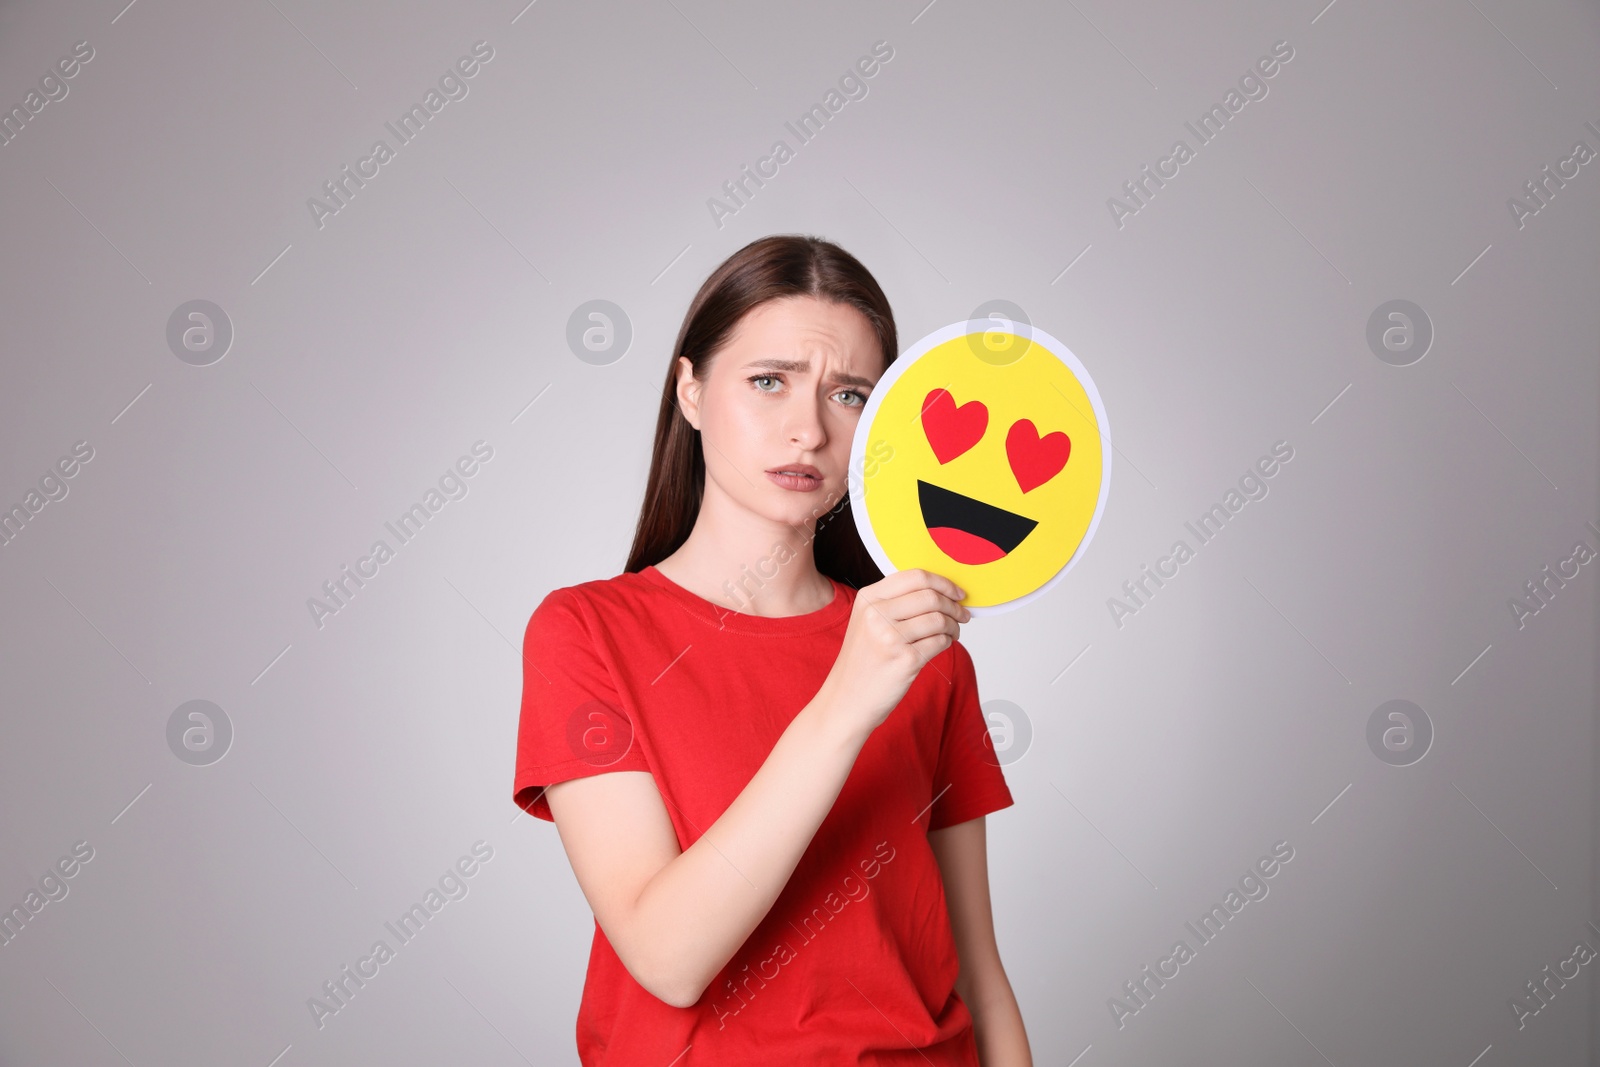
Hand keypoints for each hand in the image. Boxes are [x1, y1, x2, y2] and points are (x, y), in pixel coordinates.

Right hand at [818, 568, 969, 736]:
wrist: (847, 699)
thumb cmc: (863, 661)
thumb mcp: (868, 621)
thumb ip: (896, 601)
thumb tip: (940, 590)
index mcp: (868, 598)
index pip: (915, 576)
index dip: (943, 583)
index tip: (957, 592)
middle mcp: (877, 614)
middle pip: (931, 596)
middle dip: (954, 605)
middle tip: (962, 614)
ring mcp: (890, 637)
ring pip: (939, 619)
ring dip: (954, 625)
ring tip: (953, 632)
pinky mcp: (906, 660)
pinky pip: (940, 642)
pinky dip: (948, 642)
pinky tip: (943, 645)